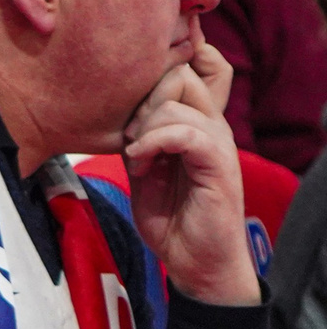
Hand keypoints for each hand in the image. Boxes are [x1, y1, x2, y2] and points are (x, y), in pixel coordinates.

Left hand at [123, 42, 259, 305]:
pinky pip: (185, 132)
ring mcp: (217, 142)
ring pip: (176, 103)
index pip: (187, 69)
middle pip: (179, 75)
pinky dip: (153, 144)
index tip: (127, 109)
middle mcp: (211, 125)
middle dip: (143, 100)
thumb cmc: (169, 216)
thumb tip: (112, 109)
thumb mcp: (143, 167)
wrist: (193, 259)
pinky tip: (140, 166)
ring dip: (143, 129)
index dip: (155, 74)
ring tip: (136, 159)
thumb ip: (137, 136)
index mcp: (196, 122)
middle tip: (129, 136)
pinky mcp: (218, 163)